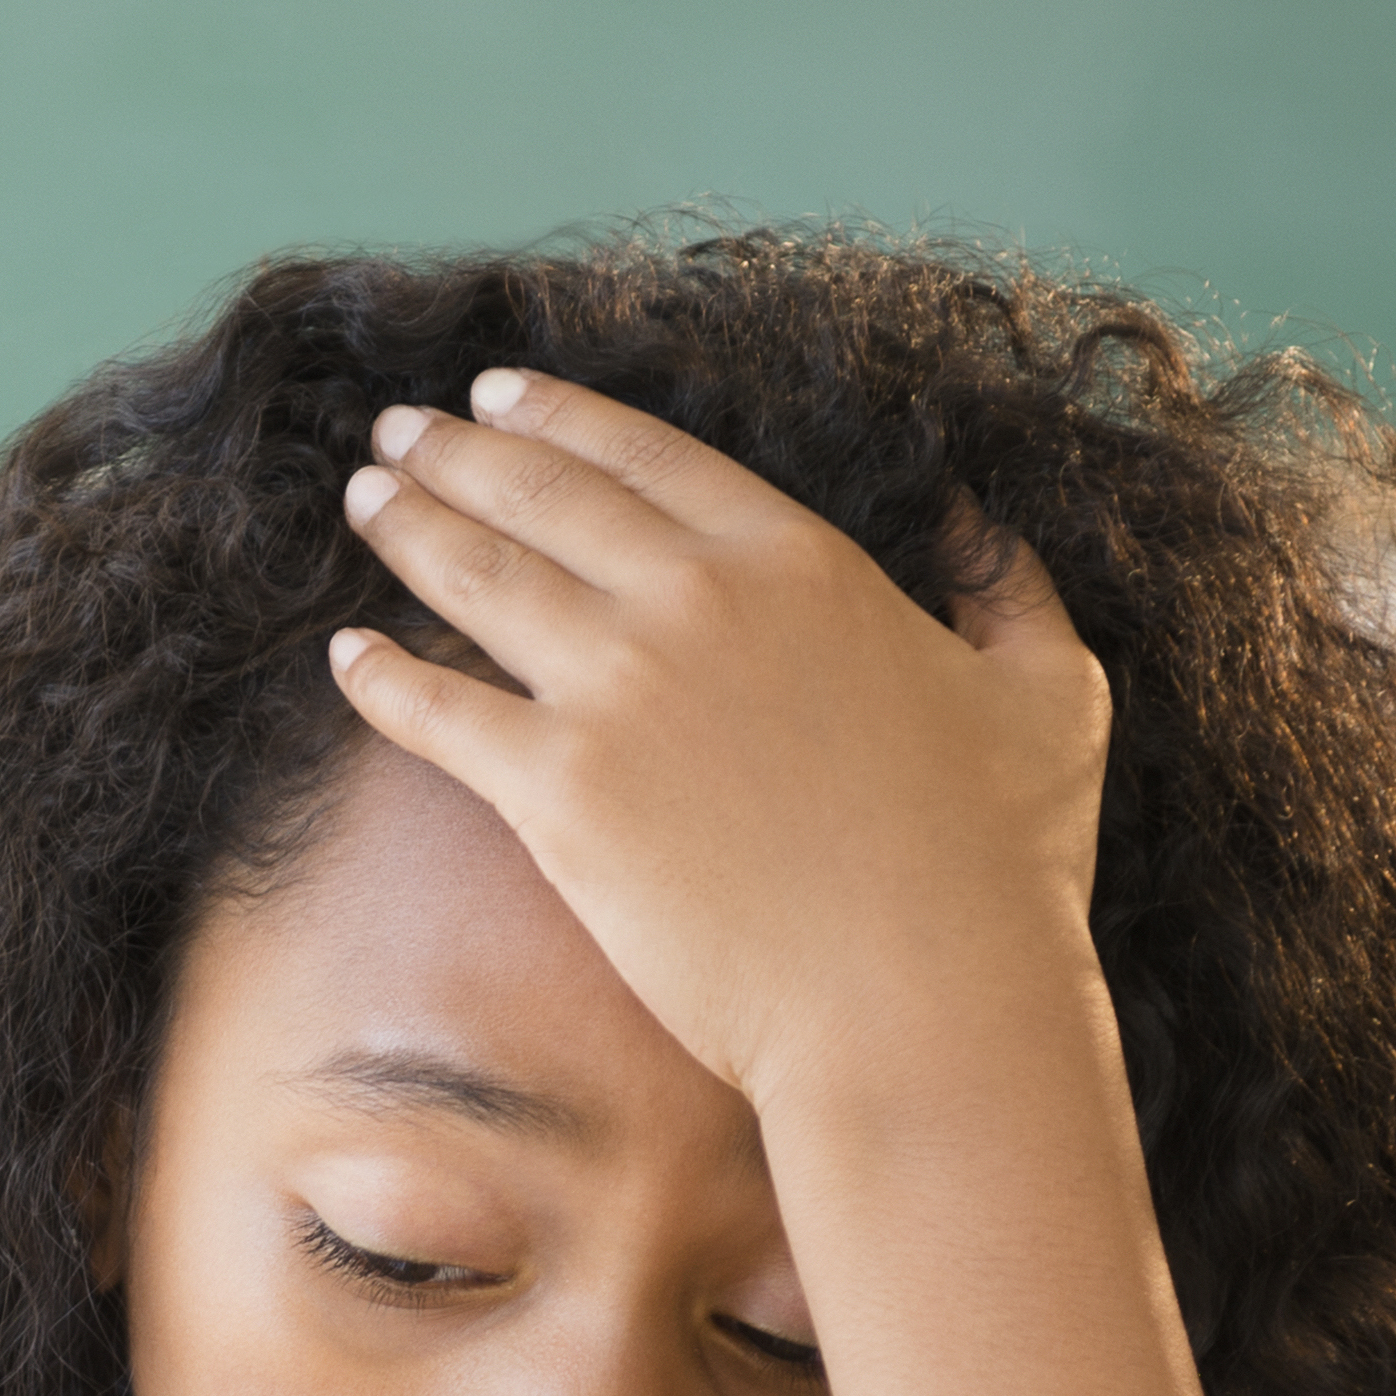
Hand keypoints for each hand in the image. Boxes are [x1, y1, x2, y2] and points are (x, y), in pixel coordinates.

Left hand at [326, 372, 1113, 1119]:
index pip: (648, 458)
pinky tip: (344, 656)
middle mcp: (696, 602)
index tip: (498, 390)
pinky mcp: (561, 796)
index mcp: (801, 562)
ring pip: (479, 581)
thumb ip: (1010, 589)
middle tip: (398, 430)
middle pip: (544, 498)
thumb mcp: (1051, 694)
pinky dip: (383, 681)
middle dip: (459, 452)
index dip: (560, 416)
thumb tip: (987, 524)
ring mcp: (620, 692)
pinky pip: (440, 717)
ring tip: (364, 498)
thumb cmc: (999, 869)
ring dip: (410, 528)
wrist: (923, 1004)